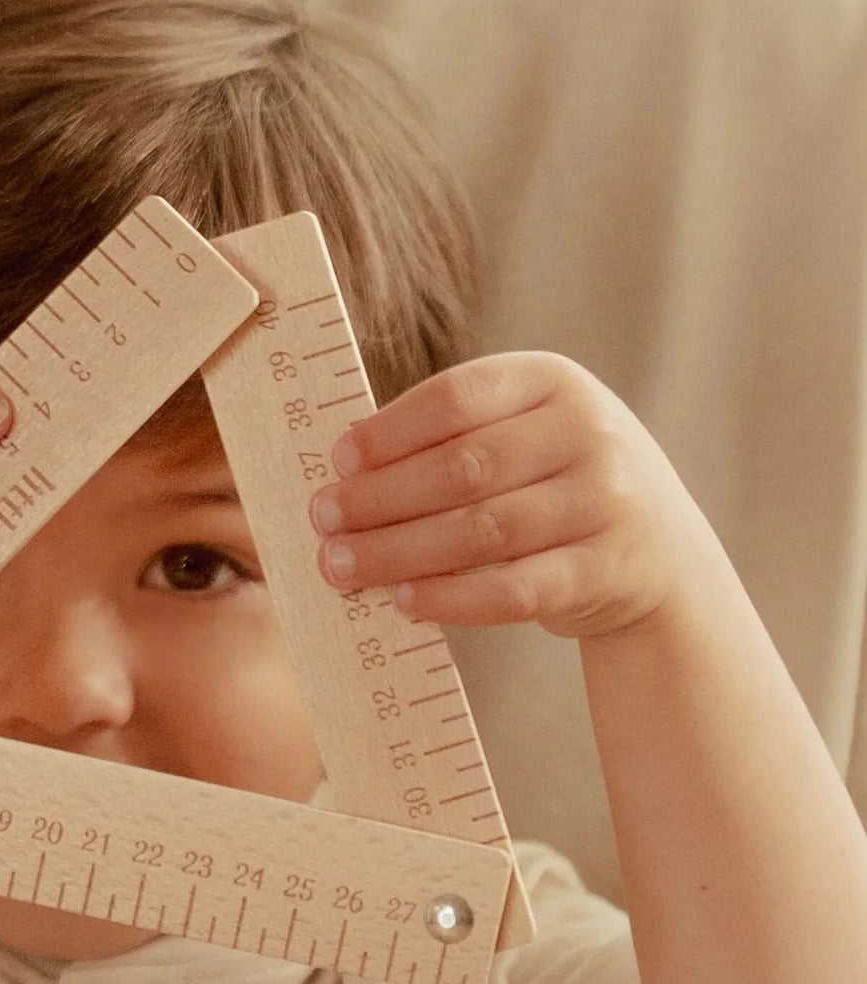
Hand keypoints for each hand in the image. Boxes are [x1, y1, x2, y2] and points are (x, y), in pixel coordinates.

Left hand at [309, 352, 712, 638]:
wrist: (660, 554)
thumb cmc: (555, 487)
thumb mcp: (524, 435)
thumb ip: (453, 438)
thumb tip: (346, 470)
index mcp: (552, 382)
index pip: (456, 398)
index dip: (388, 432)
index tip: (336, 462)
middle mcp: (587, 432)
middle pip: (461, 468)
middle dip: (379, 498)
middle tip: (322, 521)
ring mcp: (604, 502)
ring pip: (482, 531)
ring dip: (399, 552)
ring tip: (342, 566)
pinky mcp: (605, 570)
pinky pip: (516, 589)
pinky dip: (452, 598)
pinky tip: (405, 601)